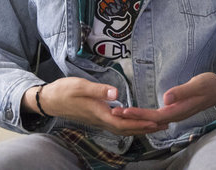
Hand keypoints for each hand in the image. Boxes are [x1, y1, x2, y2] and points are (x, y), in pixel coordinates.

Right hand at [24, 77, 167, 135]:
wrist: (49, 99)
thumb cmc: (64, 91)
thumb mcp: (80, 86)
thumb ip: (98, 90)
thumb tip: (116, 94)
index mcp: (99, 113)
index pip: (125, 123)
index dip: (141, 124)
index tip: (157, 122)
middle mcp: (101, 120)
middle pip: (127, 129)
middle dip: (146, 128)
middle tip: (165, 125)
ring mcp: (99, 120)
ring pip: (123, 129)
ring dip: (140, 128)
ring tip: (156, 125)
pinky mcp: (97, 117)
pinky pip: (118, 125)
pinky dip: (130, 125)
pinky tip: (136, 121)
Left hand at [111, 73, 215, 124]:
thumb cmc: (209, 85)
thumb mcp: (198, 84)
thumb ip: (182, 91)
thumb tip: (166, 98)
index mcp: (179, 110)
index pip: (155, 116)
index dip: (139, 115)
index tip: (124, 112)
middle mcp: (176, 115)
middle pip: (151, 120)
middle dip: (132, 117)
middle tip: (114, 113)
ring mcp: (176, 113)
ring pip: (153, 119)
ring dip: (137, 117)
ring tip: (120, 113)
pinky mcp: (176, 109)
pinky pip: (157, 116)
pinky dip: (145, 115)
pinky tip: (137, 113)